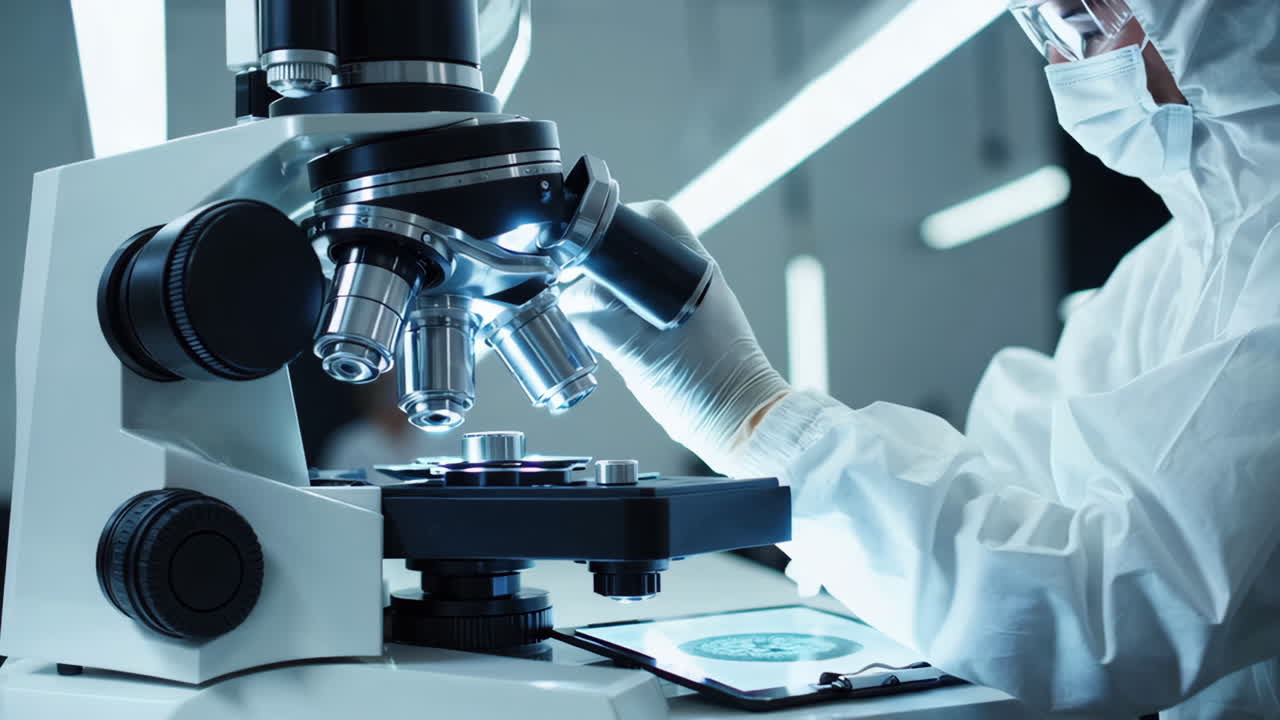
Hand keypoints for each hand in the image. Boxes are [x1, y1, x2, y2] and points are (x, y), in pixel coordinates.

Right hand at [560, 200, 789, 473]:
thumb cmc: (705, 392)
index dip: (607, 229)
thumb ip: (601, 323)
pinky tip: (615, 337)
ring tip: (595, 316)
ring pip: (640, 276)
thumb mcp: (640, 356)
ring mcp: (694, 299)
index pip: (646, 219)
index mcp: (691, 270)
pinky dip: (626, 313)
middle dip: (605, 263)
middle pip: (638, 245)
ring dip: (614, 291)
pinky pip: (647, 302)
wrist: (740, 424)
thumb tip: (570, 303)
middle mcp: (696, 277)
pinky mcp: (689, 323)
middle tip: (582, 289)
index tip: (579, 251)